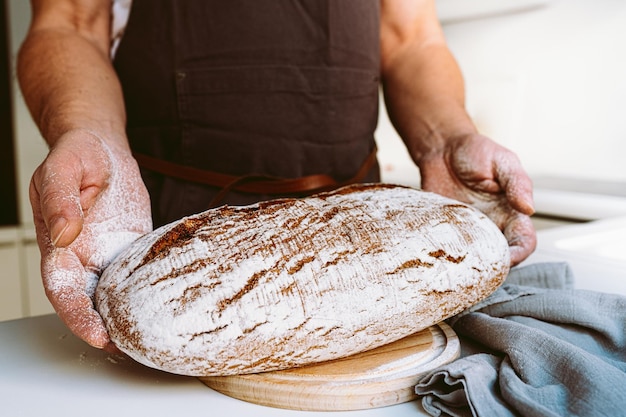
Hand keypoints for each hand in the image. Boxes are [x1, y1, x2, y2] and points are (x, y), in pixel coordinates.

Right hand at [30, 130, 151, 349]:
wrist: (102, 148)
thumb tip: (64, 232)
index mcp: (58, 244)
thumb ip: (60, 200)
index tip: (97, 334)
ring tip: (153, 337)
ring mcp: (107, 254)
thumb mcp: (63, 169)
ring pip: (114, 294)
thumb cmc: (77, 155)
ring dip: (128, 316)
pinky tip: (166, 304)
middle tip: (133, 348)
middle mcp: (81, 256)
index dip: (77, 316)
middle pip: (89, 302)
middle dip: (106, 328)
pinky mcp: (130, 248)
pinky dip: (147, 293)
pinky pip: (138, 275)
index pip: (63, 289)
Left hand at [417, 133, 536, 265]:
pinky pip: (446, 248)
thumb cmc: (476, 152)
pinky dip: (444, 253)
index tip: (507, 259)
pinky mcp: (444, 229)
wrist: (442, 148)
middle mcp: (491, 226)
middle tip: (479, 265)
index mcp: (511, 212)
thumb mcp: (502, 161)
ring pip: (473, 258)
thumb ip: (517, 183)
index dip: (519, 254)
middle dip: (493, 266)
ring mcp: (467, 230)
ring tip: (459, 262)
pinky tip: (439, 251)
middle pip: (499, 257)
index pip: (524, 242)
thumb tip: (529, 208)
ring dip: (468, 263)